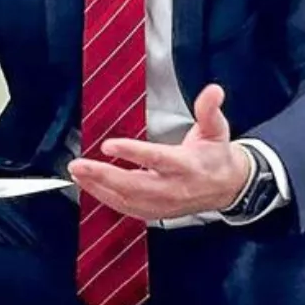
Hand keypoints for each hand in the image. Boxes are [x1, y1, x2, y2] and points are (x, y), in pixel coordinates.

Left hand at [69, 84, 252, 219]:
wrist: (227, 188)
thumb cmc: (216, 156)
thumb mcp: (217, 129)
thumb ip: (210, 109)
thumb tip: (214, 90)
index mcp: (187, 165)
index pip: (156, 159)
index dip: (132, 152)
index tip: (108, 144)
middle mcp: (173, 188)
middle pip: (133, 185)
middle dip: (102, 175)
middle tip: (78, 164)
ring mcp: (163, 204)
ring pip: (125, 199)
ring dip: (97, 187)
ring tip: (77, 173)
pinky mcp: (155, 213)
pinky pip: (125, 208)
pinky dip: (104, 197)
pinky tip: (89, 186)